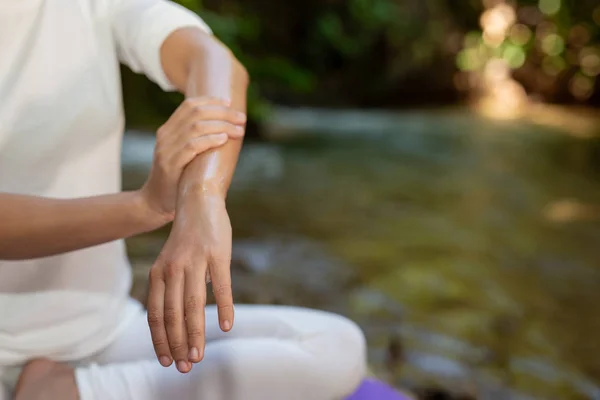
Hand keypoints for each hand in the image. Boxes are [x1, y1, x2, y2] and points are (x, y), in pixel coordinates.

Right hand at [139, 97, 245, 221]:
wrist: (155, 202)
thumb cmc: (177, 178)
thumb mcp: (183, 154)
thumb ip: (196, 139)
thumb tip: (224, 128)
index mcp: (168, 129)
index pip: (189, 105)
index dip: (211, 101)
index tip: (230, 103)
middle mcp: (165, 136)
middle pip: (196, 113)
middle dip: (222, 113)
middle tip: (242, 118)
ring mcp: (166, 150)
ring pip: (196, 127)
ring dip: (221, 126)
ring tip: (239, 130)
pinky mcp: (170, 165)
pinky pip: (192, 146)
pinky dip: (210, 140)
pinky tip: (223, 139)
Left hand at [147, 193, 233, 372]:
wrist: (198, 200)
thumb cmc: (186, 236)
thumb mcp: (169, 261)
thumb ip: (168, 287)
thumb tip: (176, 320)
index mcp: (159, 272)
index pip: (156, 314)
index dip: (160, 340)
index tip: (166, 361)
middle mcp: (173, 268)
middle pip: (172, 315)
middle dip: (178, 344)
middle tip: (185, 367)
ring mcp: (196, 261)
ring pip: (193, 305)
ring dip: (195, 334)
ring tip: (198, 356)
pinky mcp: (218, 255)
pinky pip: (222, 286)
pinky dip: (224, 308)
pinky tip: (227, 326)